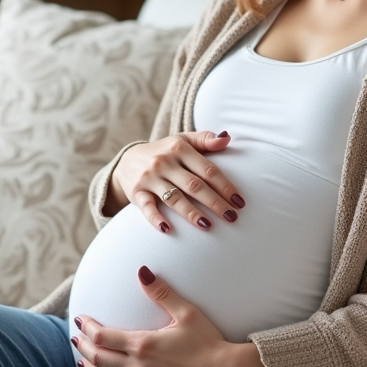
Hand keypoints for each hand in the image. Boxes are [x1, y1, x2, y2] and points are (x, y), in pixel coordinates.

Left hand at [72, 266, 271, 366]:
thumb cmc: (208, 341)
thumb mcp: (187, 312)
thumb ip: (161, 292)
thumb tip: (142, 272)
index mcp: (144, 345)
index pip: (103, 337)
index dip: (88, 328)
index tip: (81, 319)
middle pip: (99, 359)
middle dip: (83, 346)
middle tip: (76, 336)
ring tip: (81, 359)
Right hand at [106, 131, 244, 231]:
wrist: (127, 160)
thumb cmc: (164, 152)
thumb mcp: (182, 140)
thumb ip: (205, 139)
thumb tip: (227, 137)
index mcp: (179, 148)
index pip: (207, 170)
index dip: (225, 186)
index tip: (239, 201)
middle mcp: (164, 162)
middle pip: (194, 186)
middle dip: (215, 203)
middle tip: (232, 217)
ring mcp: (149, 178)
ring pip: (174, 198)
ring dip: (191, 213)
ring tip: (208, 226)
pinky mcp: (136, 193)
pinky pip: (147, 207)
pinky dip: (156, 218)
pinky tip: (167, 229)